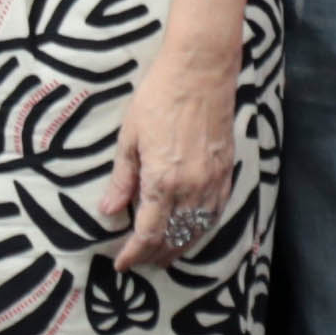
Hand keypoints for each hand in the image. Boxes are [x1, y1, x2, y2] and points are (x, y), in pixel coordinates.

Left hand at [101, 37, 242, 275]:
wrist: (201, 71)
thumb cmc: (160, 97)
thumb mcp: (130, 137)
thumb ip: (122, 179)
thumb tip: (109, 210)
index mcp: (162, 181)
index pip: (148, 233)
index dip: (134, 253)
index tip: (121, 263)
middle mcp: (191, 188)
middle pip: (173, 237)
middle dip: (154, 255)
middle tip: (138, 262)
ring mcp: (213, 182)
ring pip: (197, 230)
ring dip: (179, 247)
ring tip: (163, 255)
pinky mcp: (226, 173)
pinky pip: (215, 213)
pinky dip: (201, 229)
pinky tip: (191, 232)